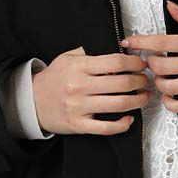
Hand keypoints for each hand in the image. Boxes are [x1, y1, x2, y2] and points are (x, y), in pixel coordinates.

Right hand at [31, 45, 156, 135]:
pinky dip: (123, 124)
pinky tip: (130, 119)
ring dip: (138, 100)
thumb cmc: (54, 79)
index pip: (115, 62)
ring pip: (119, 104)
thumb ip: (89, 53)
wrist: (31, 102)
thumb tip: (117, 50)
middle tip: (146, 80)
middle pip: (122, 83)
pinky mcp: (79, 125)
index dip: (134, 62)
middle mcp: (80, 86)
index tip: (142, 64)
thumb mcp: (67, 58)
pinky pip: (107, 127)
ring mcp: (79, 107)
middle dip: (140, 81)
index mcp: (79, 67)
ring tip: (145, 96)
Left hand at [119, 2, 177, 113]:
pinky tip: (168, 95)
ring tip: (161, 77)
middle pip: (162, 65)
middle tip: (151, 61)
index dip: (142, 42)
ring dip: (159, 82)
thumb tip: (169, 6)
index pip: (163, 41)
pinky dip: (170, 102)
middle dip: (150, 63)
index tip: (128, 42)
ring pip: (170, 86)